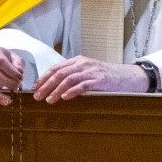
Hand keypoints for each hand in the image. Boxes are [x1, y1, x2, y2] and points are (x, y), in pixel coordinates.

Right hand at [0, 46, 24, 105]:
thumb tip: (19, 72)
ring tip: (8, 100)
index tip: (20, 77)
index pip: (0, 61)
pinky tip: (3, 101)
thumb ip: (18, 63)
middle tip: (17, 87)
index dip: (11, 70)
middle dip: (6, 82)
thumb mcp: (14, 57)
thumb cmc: (5, 60)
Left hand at [32, 55, 148, 103]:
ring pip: (69, 78)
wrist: (126, 77)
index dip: (44, 77)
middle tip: (37, 96)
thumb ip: (73, 75)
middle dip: (46, 84)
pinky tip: (65, 97)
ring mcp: (92, 71)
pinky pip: (83, 85)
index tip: (34, 87)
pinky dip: (73, 91)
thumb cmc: (104, 77)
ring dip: (57, 89)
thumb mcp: (87, 72)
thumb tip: (52, 86)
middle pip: (60, 73)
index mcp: (78, 61)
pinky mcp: (100, 80)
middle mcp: (83, 64)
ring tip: (48, 100)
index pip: (56, 67)